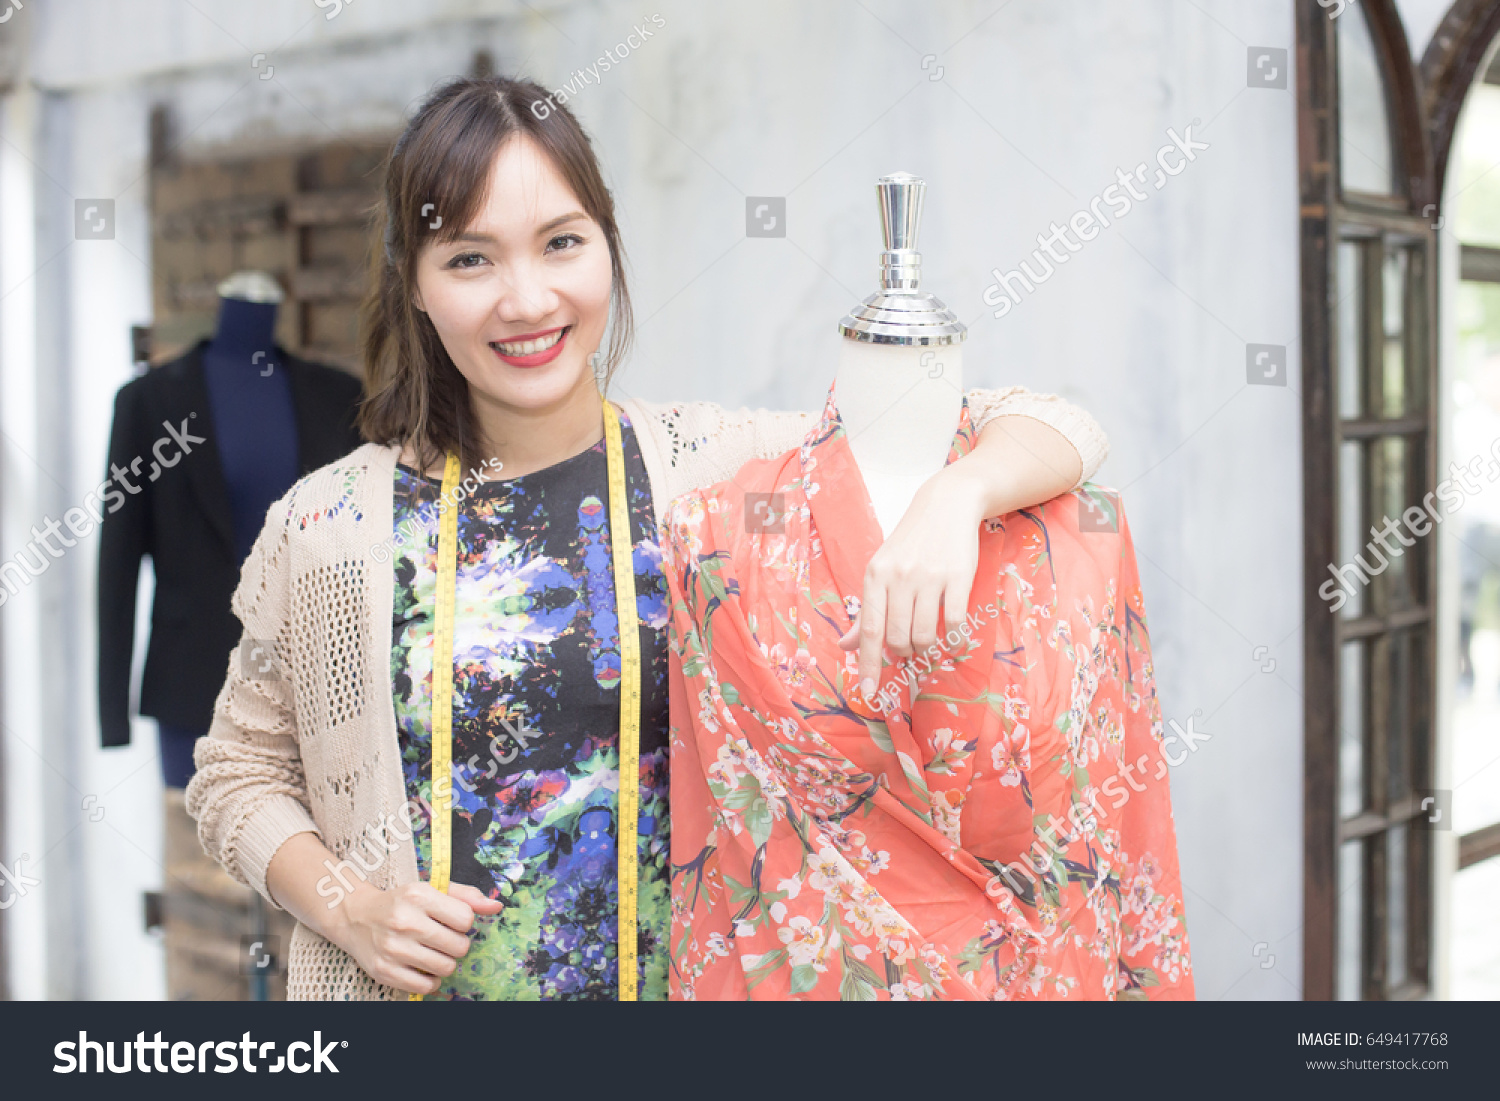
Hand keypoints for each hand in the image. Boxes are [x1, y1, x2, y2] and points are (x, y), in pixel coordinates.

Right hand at [340, 880, 502, 994]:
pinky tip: (423, 967)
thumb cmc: (401, 902)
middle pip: (459, 946)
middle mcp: (405, 921)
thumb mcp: (431, 889)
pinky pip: (426, 986)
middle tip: (443, 938)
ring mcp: (393, 948)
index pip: (466, 918)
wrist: (356, 916)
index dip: (463, 922)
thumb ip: (466, 896)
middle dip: (457, 944)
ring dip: (445, 962)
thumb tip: (496, 907)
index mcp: (418, 896)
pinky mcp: (384, 971)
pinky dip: (431, 980)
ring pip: (446, 968)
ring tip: (432, 951)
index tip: (451, 921)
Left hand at [838, 463, 986, 694]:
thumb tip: (846, 646)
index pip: (869, 630)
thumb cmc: (910, 542)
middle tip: (908, 650)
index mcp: (875, 575)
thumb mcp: (881, 570)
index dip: (868, 664)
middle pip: (897, 637)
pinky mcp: (959, 577)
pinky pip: (955, 623)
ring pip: (924, 634)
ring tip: (926, 643)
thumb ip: (867, 611)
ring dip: (925, 649)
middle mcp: (899, 577)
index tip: (869, 691)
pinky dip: (954, 641)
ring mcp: (930, 577)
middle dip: (902, 653)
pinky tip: (954, 642)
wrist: (946, 505)